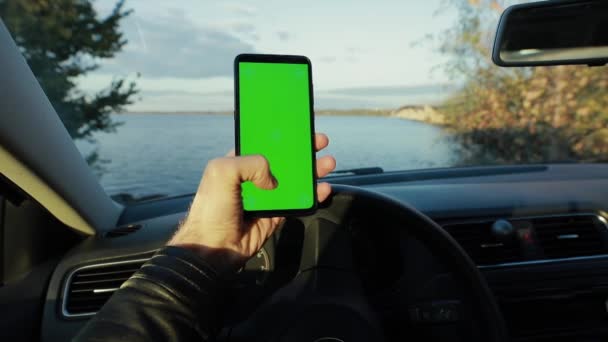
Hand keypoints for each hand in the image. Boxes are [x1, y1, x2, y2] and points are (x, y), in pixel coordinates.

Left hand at [168, 133, 335, 272]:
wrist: (213, 247)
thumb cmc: (210, 209)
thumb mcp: (222, 172)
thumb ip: (251, 163)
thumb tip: (272, 180)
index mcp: (237, 162)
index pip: (262, 144)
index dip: (280, 135)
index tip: (297, 128)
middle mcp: (252, 178)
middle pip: (283, 160)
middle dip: (302, 151)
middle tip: (319, 142)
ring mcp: (265, 197)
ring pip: (294, 180)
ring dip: (312, 171)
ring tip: (328, 163)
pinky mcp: (274, 215)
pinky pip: (297, 203)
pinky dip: (312, 196)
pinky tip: (323, 189)